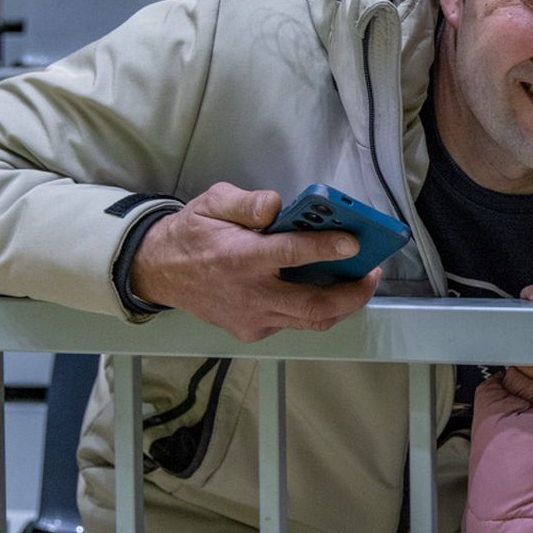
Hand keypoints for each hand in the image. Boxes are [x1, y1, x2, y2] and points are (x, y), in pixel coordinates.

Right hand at [130, 182, 381, 342]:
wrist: (159, 272)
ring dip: (343, 305)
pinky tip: (327, 289)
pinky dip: (317, 308)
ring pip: (310, 321)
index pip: (290, 254)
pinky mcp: (252, 331)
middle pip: (313, 305)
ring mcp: (251, 318)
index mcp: (239, 257)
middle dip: (352, 293)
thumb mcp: (212, 203)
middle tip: (374, 273)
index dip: (326, 248)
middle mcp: (249, 294)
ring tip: (362, 283)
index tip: (354, 243)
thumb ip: (247, 202)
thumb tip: (277, 205)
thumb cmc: (192, 233)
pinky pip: (294, 322)